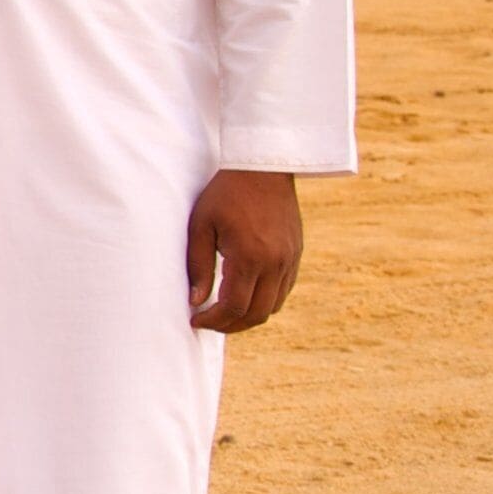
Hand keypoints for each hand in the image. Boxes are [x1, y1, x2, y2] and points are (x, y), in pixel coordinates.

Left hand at [186, 169, 303, 332]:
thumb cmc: (225, 193)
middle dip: (230, 325)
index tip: (196, 320)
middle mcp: (275, 263)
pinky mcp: (296, 254)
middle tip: (208, 322)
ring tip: (224, 313)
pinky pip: (284, 290)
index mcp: (250, 257)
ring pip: (274, 306)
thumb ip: (199, 266)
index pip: (234, 307)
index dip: (213, 321)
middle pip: (257, 314)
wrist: (263, 167)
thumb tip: (196, 301)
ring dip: (249, 316)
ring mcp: (290, 259)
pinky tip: (246, 295)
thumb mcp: (202, 225)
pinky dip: (266, 301)